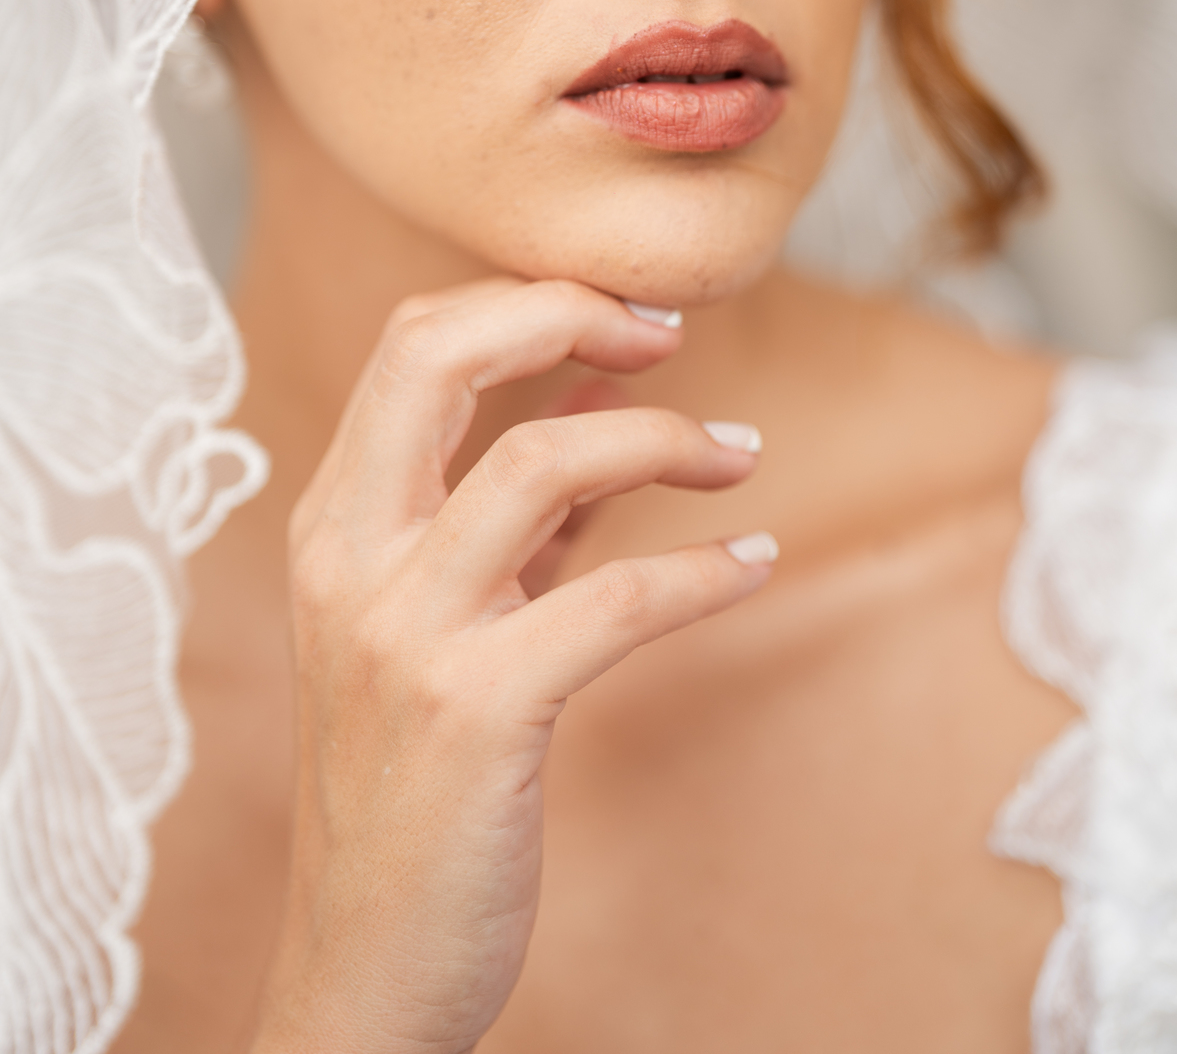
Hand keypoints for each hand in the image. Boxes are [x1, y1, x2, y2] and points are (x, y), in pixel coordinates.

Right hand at [253, 278, 774, 1053]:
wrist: (363, 962)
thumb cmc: (409, 779)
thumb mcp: (436, 619)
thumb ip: (505, 509)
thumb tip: (595, 396)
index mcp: (333, 524)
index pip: (412, 344)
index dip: (528, 303)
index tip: (627, 319)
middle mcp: (349, 559)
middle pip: (436, 356)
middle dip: (564, 313)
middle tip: (669, 332)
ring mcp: (404, 634)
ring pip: (540, 464)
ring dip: (664, 439)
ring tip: (742, 453)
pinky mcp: (476, 713)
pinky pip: (616, 600)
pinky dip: (704, 568)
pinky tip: (754, 560)